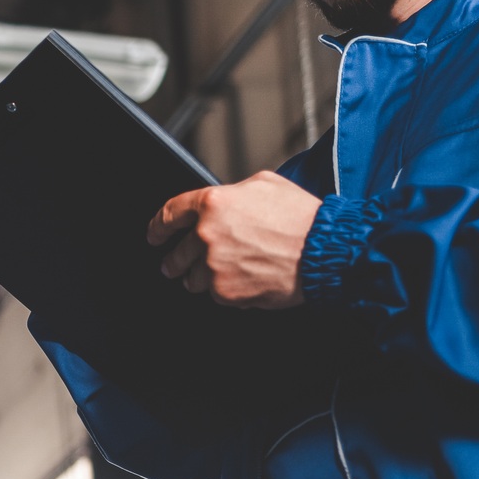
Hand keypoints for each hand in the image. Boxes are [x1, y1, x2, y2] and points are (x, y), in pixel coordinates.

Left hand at [148, 170, 320, 308]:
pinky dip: (227, 291)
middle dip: (175, 261)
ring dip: (201, 278)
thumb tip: (225, 200)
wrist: (323, 251)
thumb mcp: (265, 184)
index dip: (158, 226)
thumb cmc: (301, 217)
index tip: (154, 235)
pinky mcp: (226, 292)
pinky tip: (246, 281)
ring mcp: (215, 266)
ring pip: (193, 278)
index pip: (170, 213)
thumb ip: (235, 192)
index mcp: (213, 203)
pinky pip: (216, 294)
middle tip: (175, 266)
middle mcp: (207, 234)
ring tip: (223, 274)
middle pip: (177, 253)